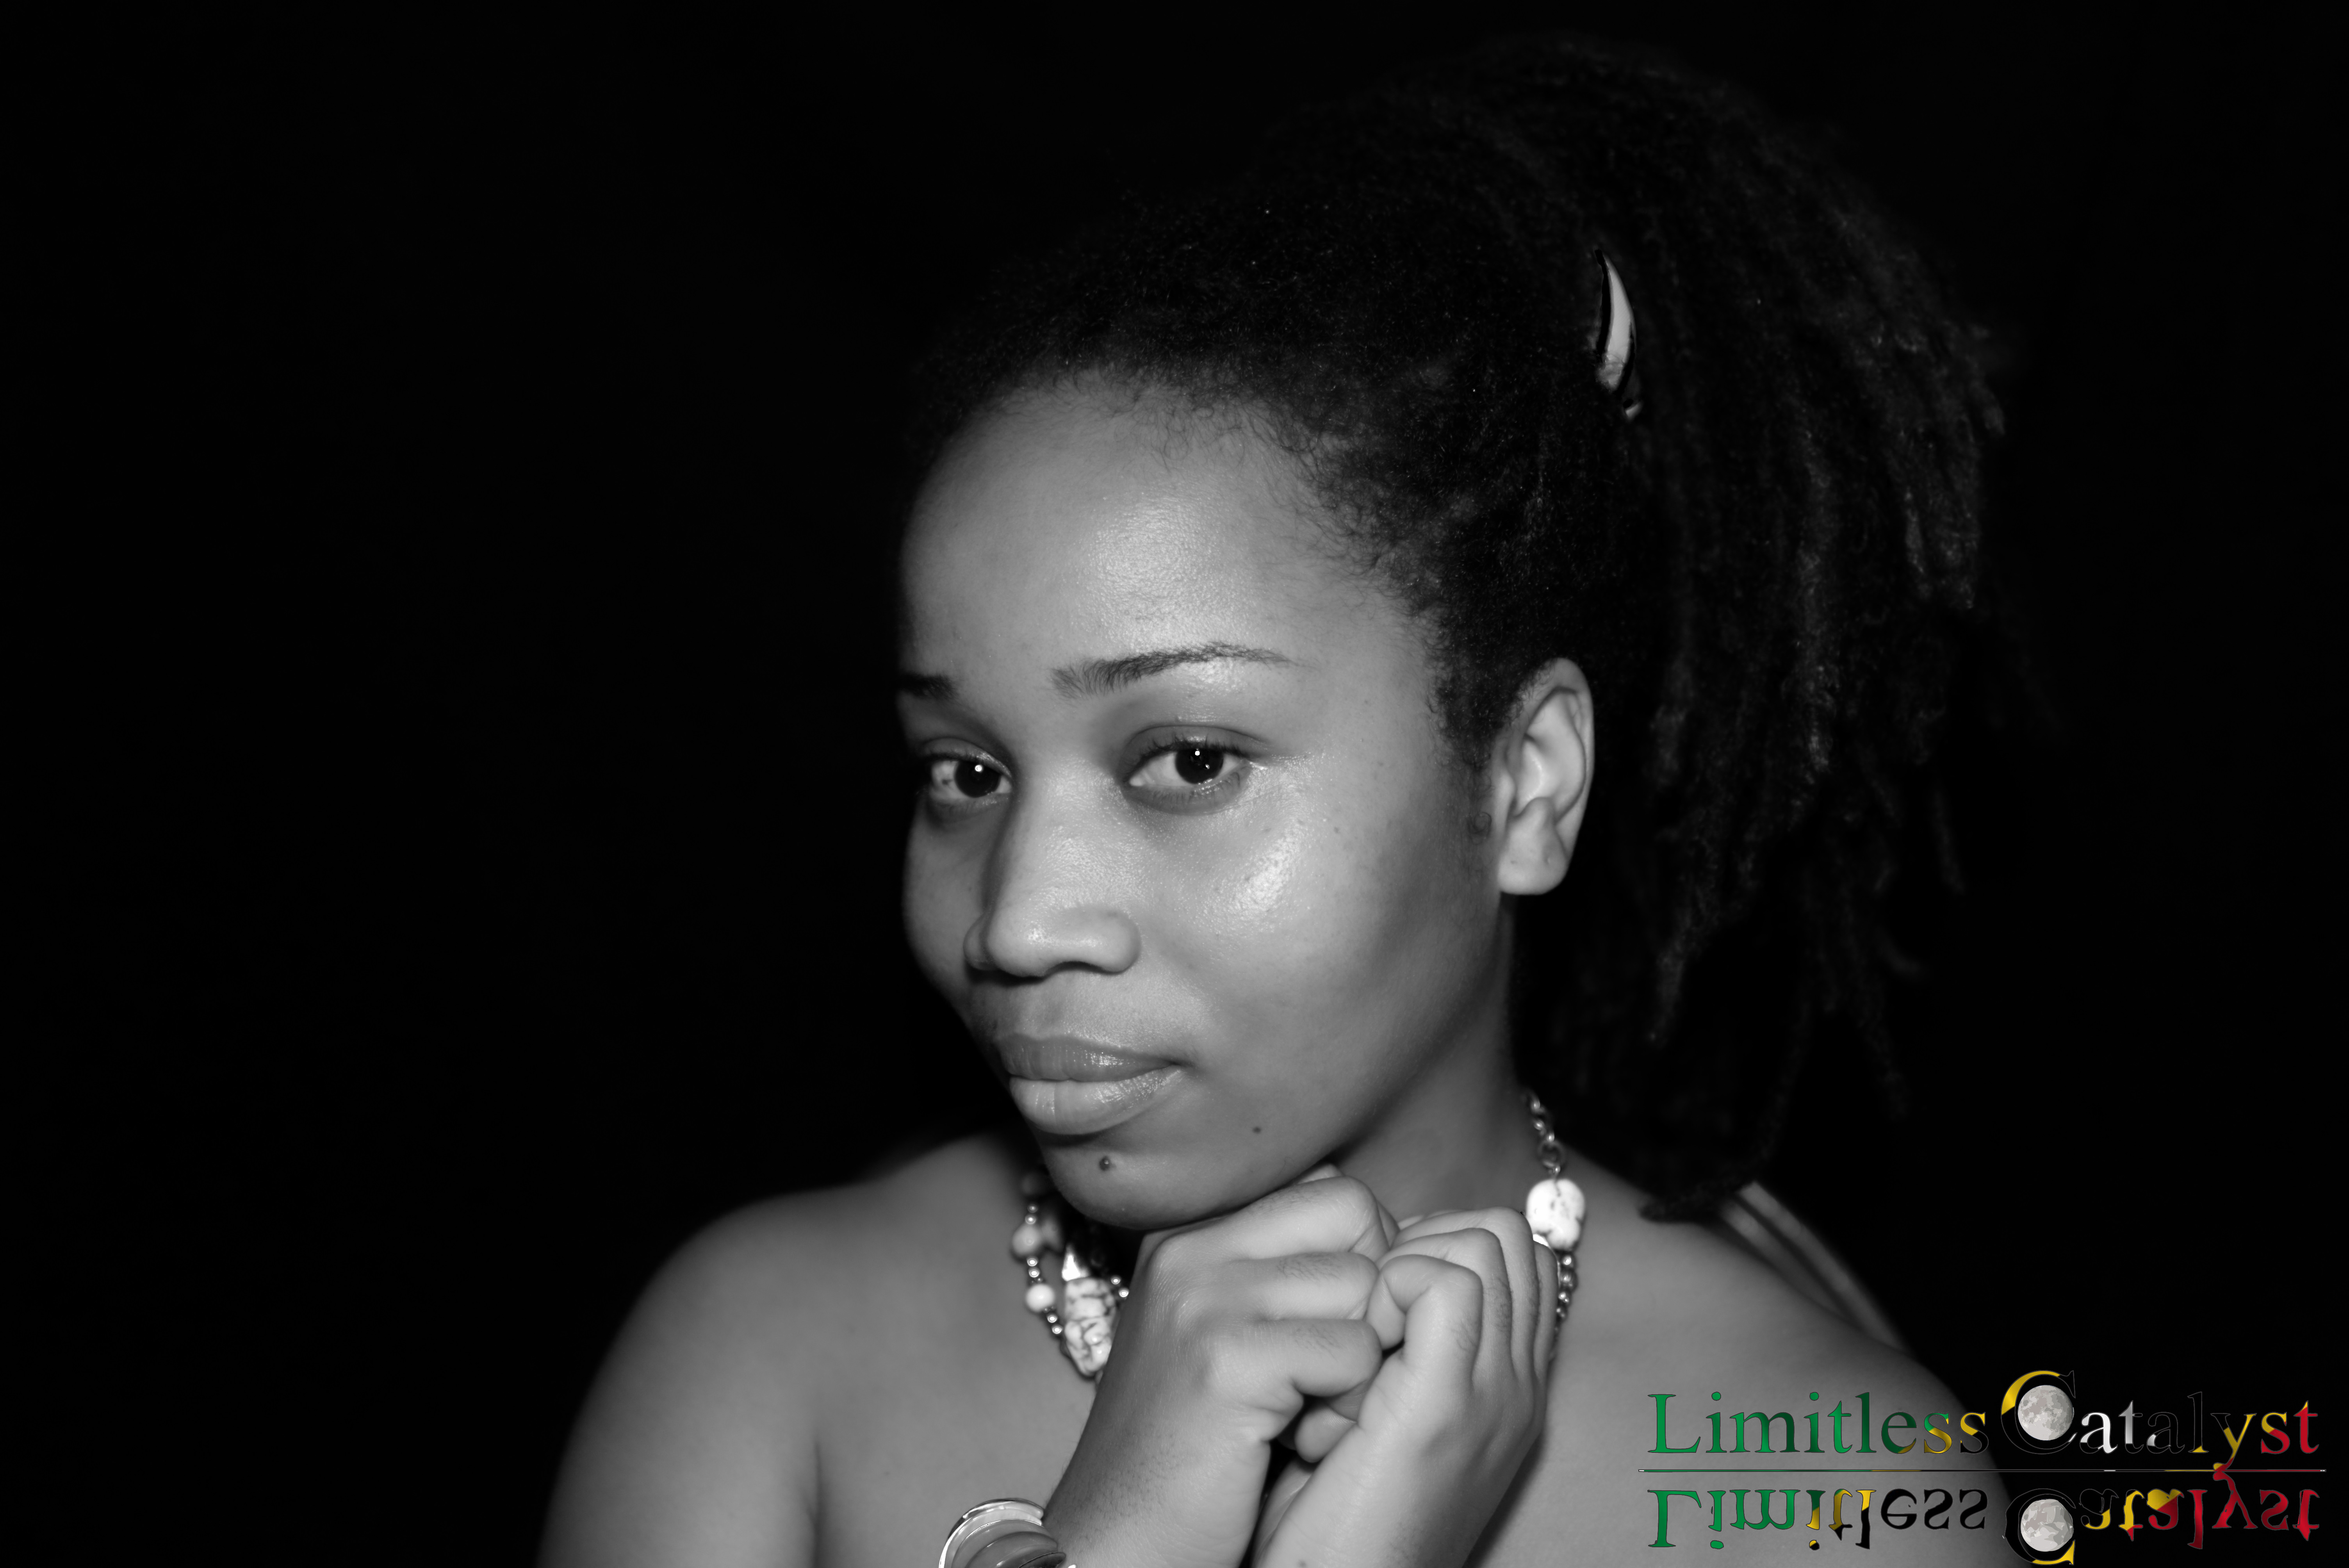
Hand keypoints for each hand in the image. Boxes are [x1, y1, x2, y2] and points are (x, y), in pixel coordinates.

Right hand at [1044, 1171, 1400, 1567]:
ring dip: (1362, 1360)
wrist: (1120, 1542)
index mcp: (1190, 1236)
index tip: (1330, 1329)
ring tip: (1308, 1411)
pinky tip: (1297, 1439)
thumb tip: (1377, 1222)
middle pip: (1356, 1212)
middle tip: (1330, 1371)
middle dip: (1372, 1294)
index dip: (1362, 1257)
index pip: (1331, 1188)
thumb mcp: (1222, 1335)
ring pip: (1366, 1283)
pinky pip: (1355, 1351)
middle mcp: (1192, 1250)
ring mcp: (1205, 1299)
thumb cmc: (1189, 1449)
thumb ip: (1279, 1269)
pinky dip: (1346, 1405)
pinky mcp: (1227, 1359)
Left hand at [1253, 1207, 1558, 1567]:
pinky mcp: (1446, 1405)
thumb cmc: (1328, 1521)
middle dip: (1425, 1238)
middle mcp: (1516, 1386)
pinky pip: (1443, 1283)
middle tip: (1363, 1301)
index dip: (1433, 1244)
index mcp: (1506, 1389)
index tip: (1371, 1291)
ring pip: (1483, 1242)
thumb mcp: (1374, 1419)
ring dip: (1407, 1259)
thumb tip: (1367, 1267)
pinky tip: (1344, 1347)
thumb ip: (1392, 1350)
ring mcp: (1494, 1393)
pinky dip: (1387, 1284)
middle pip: (1503, 1235)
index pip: (1506, 1258)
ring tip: (1356, 1327)